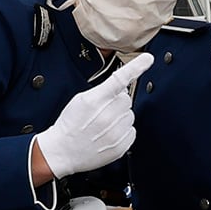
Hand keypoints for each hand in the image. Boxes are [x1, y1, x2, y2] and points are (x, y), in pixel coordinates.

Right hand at [33, 53, 152, 180]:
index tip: (148, 59)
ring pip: (130, 115)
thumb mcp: (80, 100)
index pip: (119, 79)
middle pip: (126, 99)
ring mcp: (114, 132)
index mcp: (95, 100)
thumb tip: (122, 87)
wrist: (62, 151)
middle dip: (117, 102)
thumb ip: (101, 91)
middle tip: (102, 112)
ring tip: (103, 125)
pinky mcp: (120, 146)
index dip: (136, 67)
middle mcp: (106, 116)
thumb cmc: (70, 124)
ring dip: (120, 117)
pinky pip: (131, 130)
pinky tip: (107, 134)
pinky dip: (122, 131)